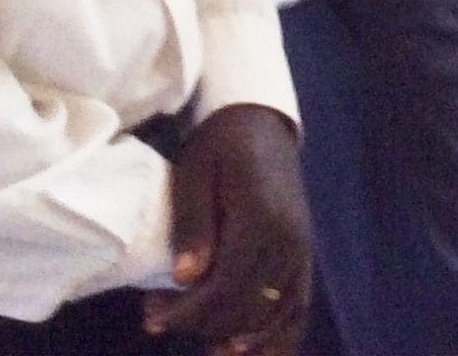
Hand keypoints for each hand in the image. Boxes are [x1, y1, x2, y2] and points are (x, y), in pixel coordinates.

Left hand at [142, 104, 311, 352]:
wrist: (263, 123)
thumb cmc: (221, 144)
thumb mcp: (195, 171)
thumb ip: (192, 223)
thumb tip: (185, 279)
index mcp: (260, 215)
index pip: (224, 285)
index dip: (187, 312)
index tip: (152, 318)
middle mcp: (289, 238)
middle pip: (246, 306)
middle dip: (201, 324)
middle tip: (159, 317)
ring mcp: (302, 249)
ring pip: (273, 314)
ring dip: (234, 335)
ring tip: (198, 339)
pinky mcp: (305, 254)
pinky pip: (298, 306)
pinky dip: (276, 335)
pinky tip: (246, 349)